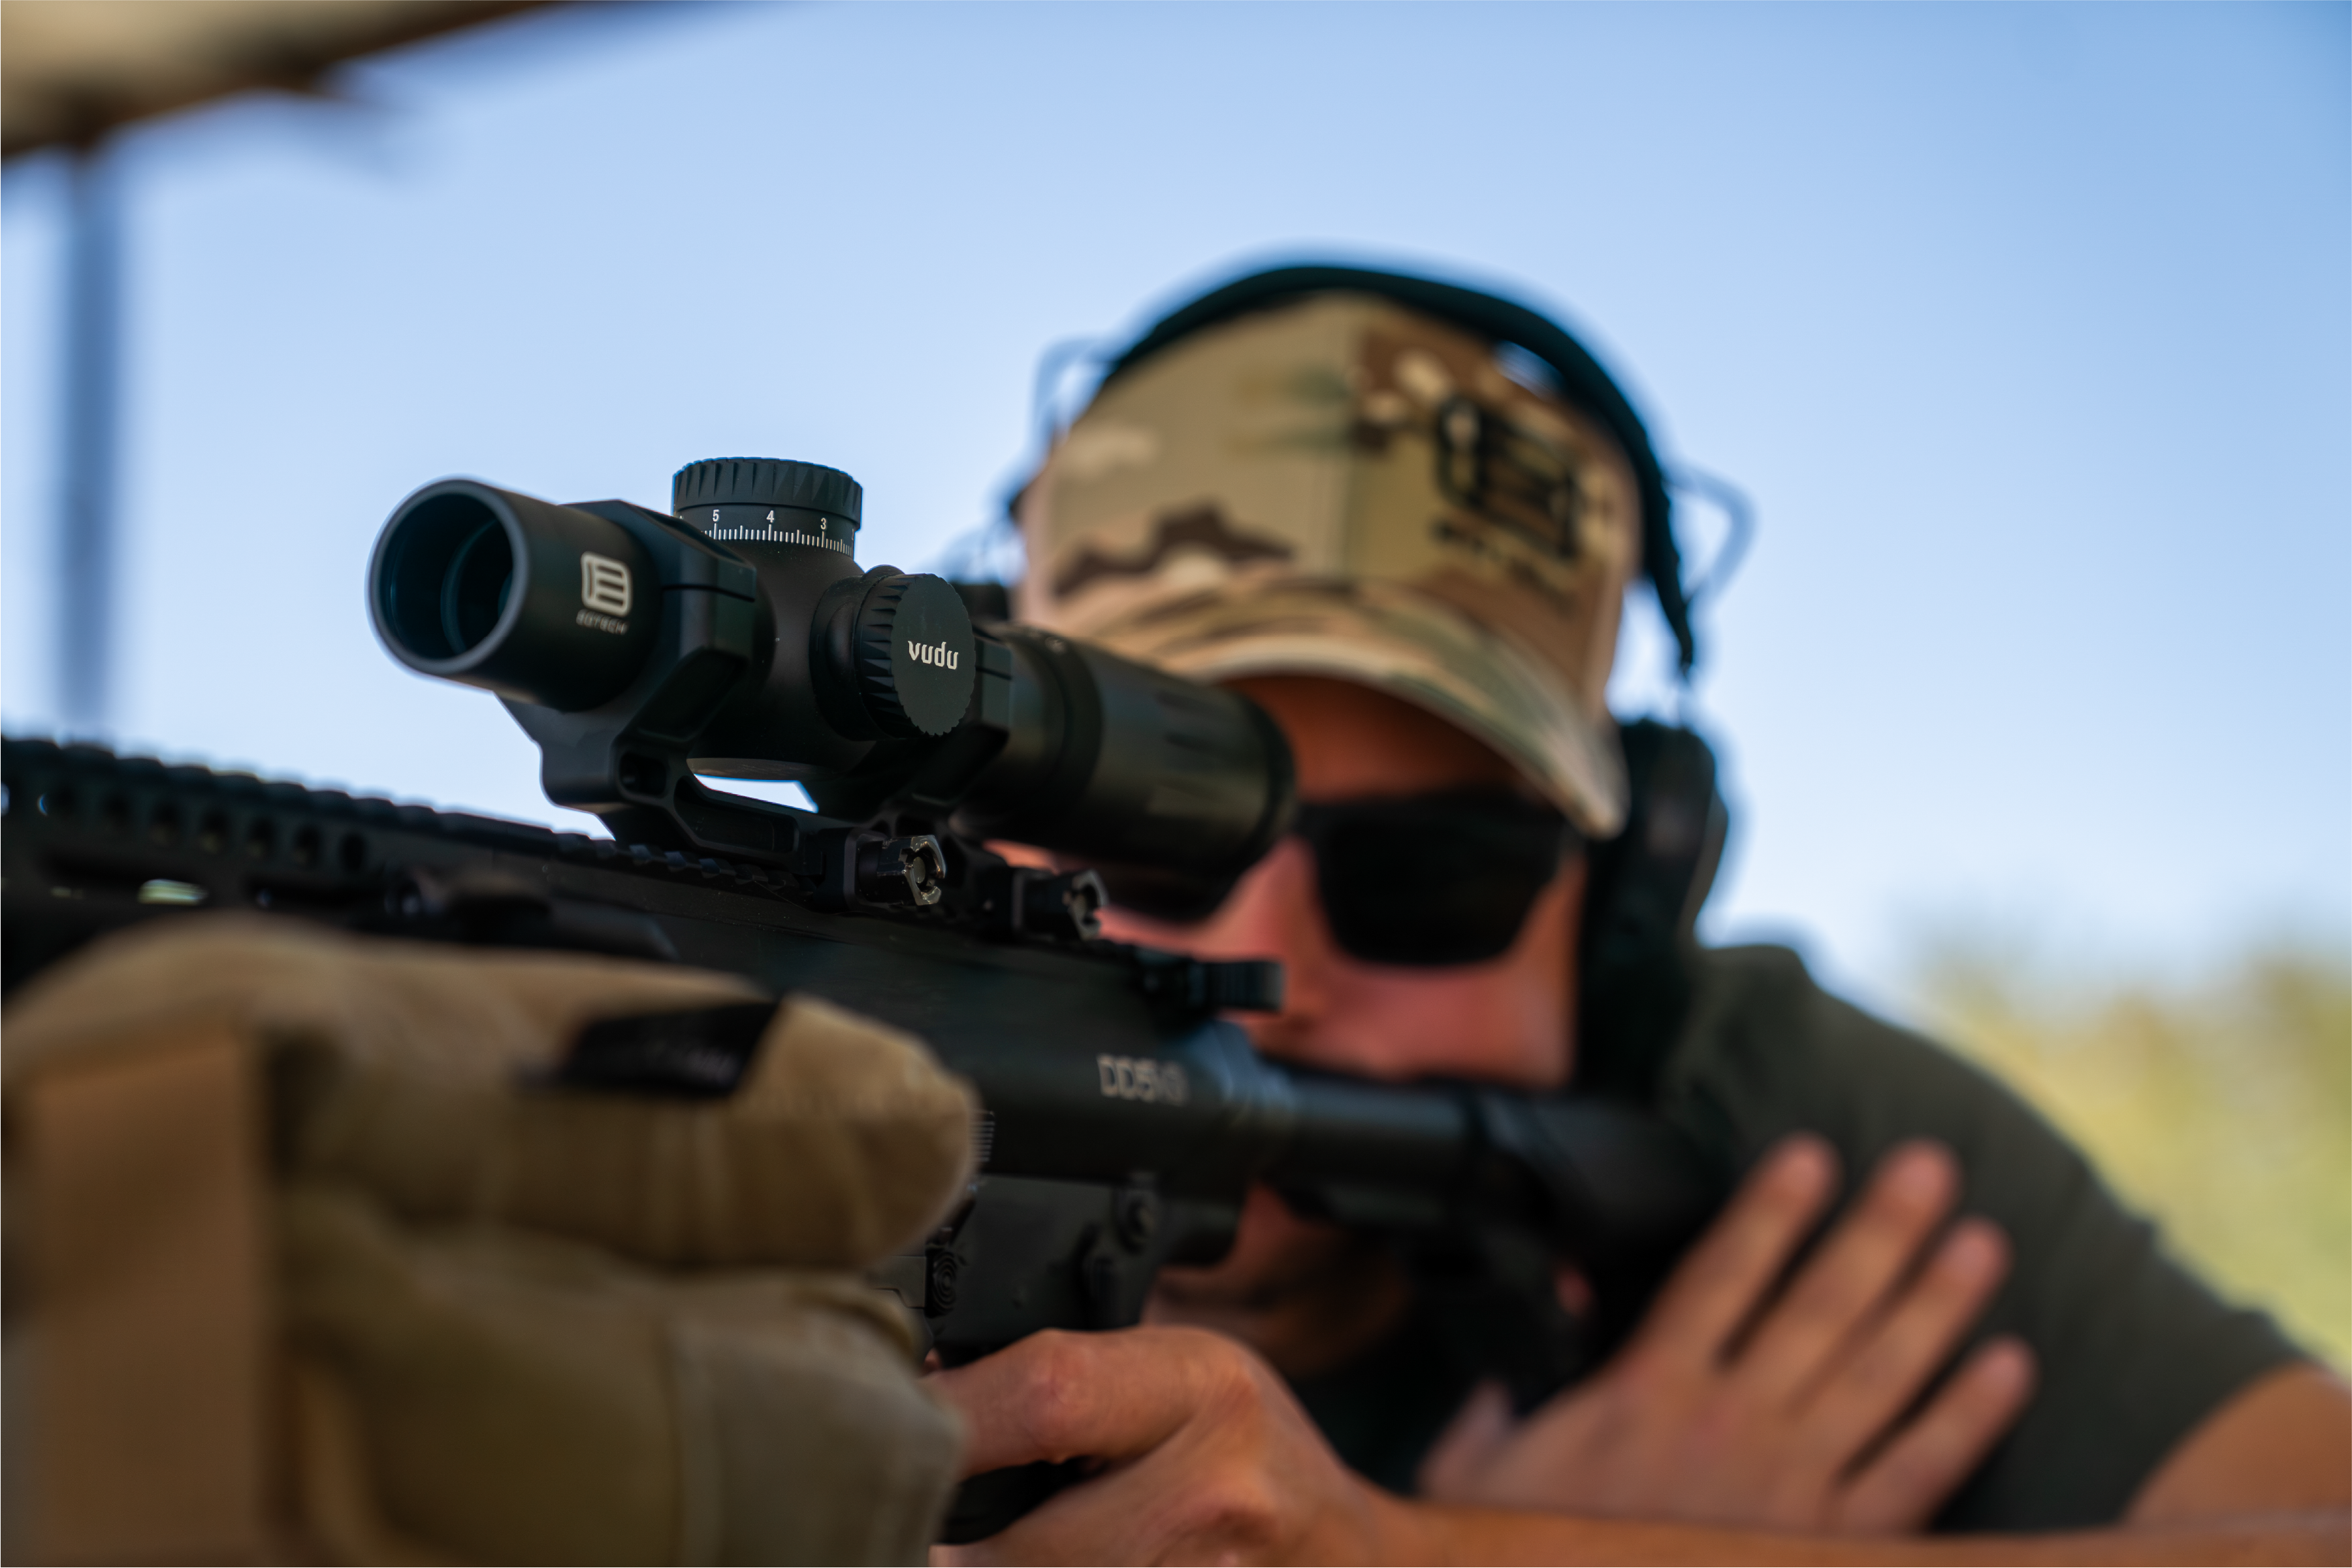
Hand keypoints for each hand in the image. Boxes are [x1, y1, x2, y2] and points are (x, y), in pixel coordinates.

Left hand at [929, 1326, 1421, 1566]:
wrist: (1335, 1548)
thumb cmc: (1238, 1441)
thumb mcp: (1171, 1367)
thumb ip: (1063, 1371)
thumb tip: (913, 1385)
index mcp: (1201, 1389)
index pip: (1045, 1394)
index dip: (947, 1416)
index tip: (875, 1417)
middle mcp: (1211, 1492)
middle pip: (1015, 1542)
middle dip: (960, 1531)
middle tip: (962, 1501)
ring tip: (1025, 1532)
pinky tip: (1060, 1559)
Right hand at [1421, 1136, 2035, 1533]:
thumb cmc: (1524, 1557)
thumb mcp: (1477, 1470)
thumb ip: (1508, 1385)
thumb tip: (1553, 1301)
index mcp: (1644, 1395)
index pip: (1719, 1276)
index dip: (1768, 1211)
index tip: (1812, 1152)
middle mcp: (1730, 1428)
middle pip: (1819, 1306)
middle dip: (1879, 1230)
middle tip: (1931, 1164)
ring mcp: (1791, 1492)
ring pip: (1881, 1377)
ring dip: (1937, 1303)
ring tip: (1984, 1240)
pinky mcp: (1832, 1548)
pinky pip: (1917, 1475)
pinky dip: (1967, 1420)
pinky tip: (2010, 1366)